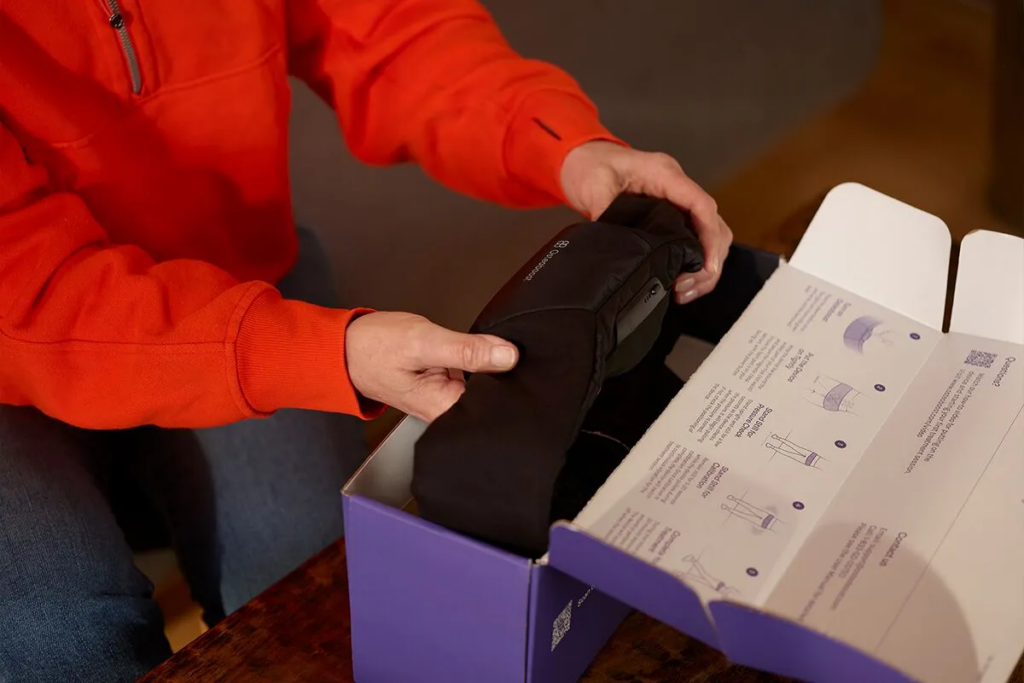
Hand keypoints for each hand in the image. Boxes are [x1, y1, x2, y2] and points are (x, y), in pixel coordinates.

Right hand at [345, 311, 518, 421]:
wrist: (344, 348)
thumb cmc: (374, 348)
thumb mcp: (423, 342)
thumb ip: (467, 349)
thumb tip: (508, 356)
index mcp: (443, 410)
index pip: (495, 404)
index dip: (510, 380)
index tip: (516, 358)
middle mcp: (445, 411)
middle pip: (492, 395)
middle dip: (501, 371)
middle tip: (500, 346)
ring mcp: (444, 398)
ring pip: (483, 382)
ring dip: (488, 363)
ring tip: (484, 347)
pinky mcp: (443, 385)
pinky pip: (470, 374)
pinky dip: (474, 360)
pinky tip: (473, 349)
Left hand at [560, 141, 733, 303]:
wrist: (584, 159)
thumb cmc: (591, 165)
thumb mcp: (594, 185)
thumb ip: (605, 212)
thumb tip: (615, 246)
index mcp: (665, 174)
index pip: (702, 206)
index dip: (709, 238)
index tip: (705, 267)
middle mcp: (677, 188)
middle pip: (714, 225)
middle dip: (709, 260)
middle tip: (686, 287)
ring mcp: (676, 201)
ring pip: (708, 235)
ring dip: (703, 266)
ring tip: (684, 291)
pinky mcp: (670, 215)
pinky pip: (692, 239)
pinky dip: (692, 262)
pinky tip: (679, 281)